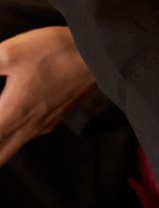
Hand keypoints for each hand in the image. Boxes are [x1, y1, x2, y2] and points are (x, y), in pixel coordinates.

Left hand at [0, 27, 96, 165]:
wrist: (99, 54)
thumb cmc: (56, 51)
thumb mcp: (9, 53)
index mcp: (14, 112)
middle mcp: (30, 125)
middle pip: (0, 156)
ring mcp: (45, 124)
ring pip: (13, 148)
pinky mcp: (55, 118)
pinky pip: (28, 135)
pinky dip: (12, 137)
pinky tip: (9, 122)